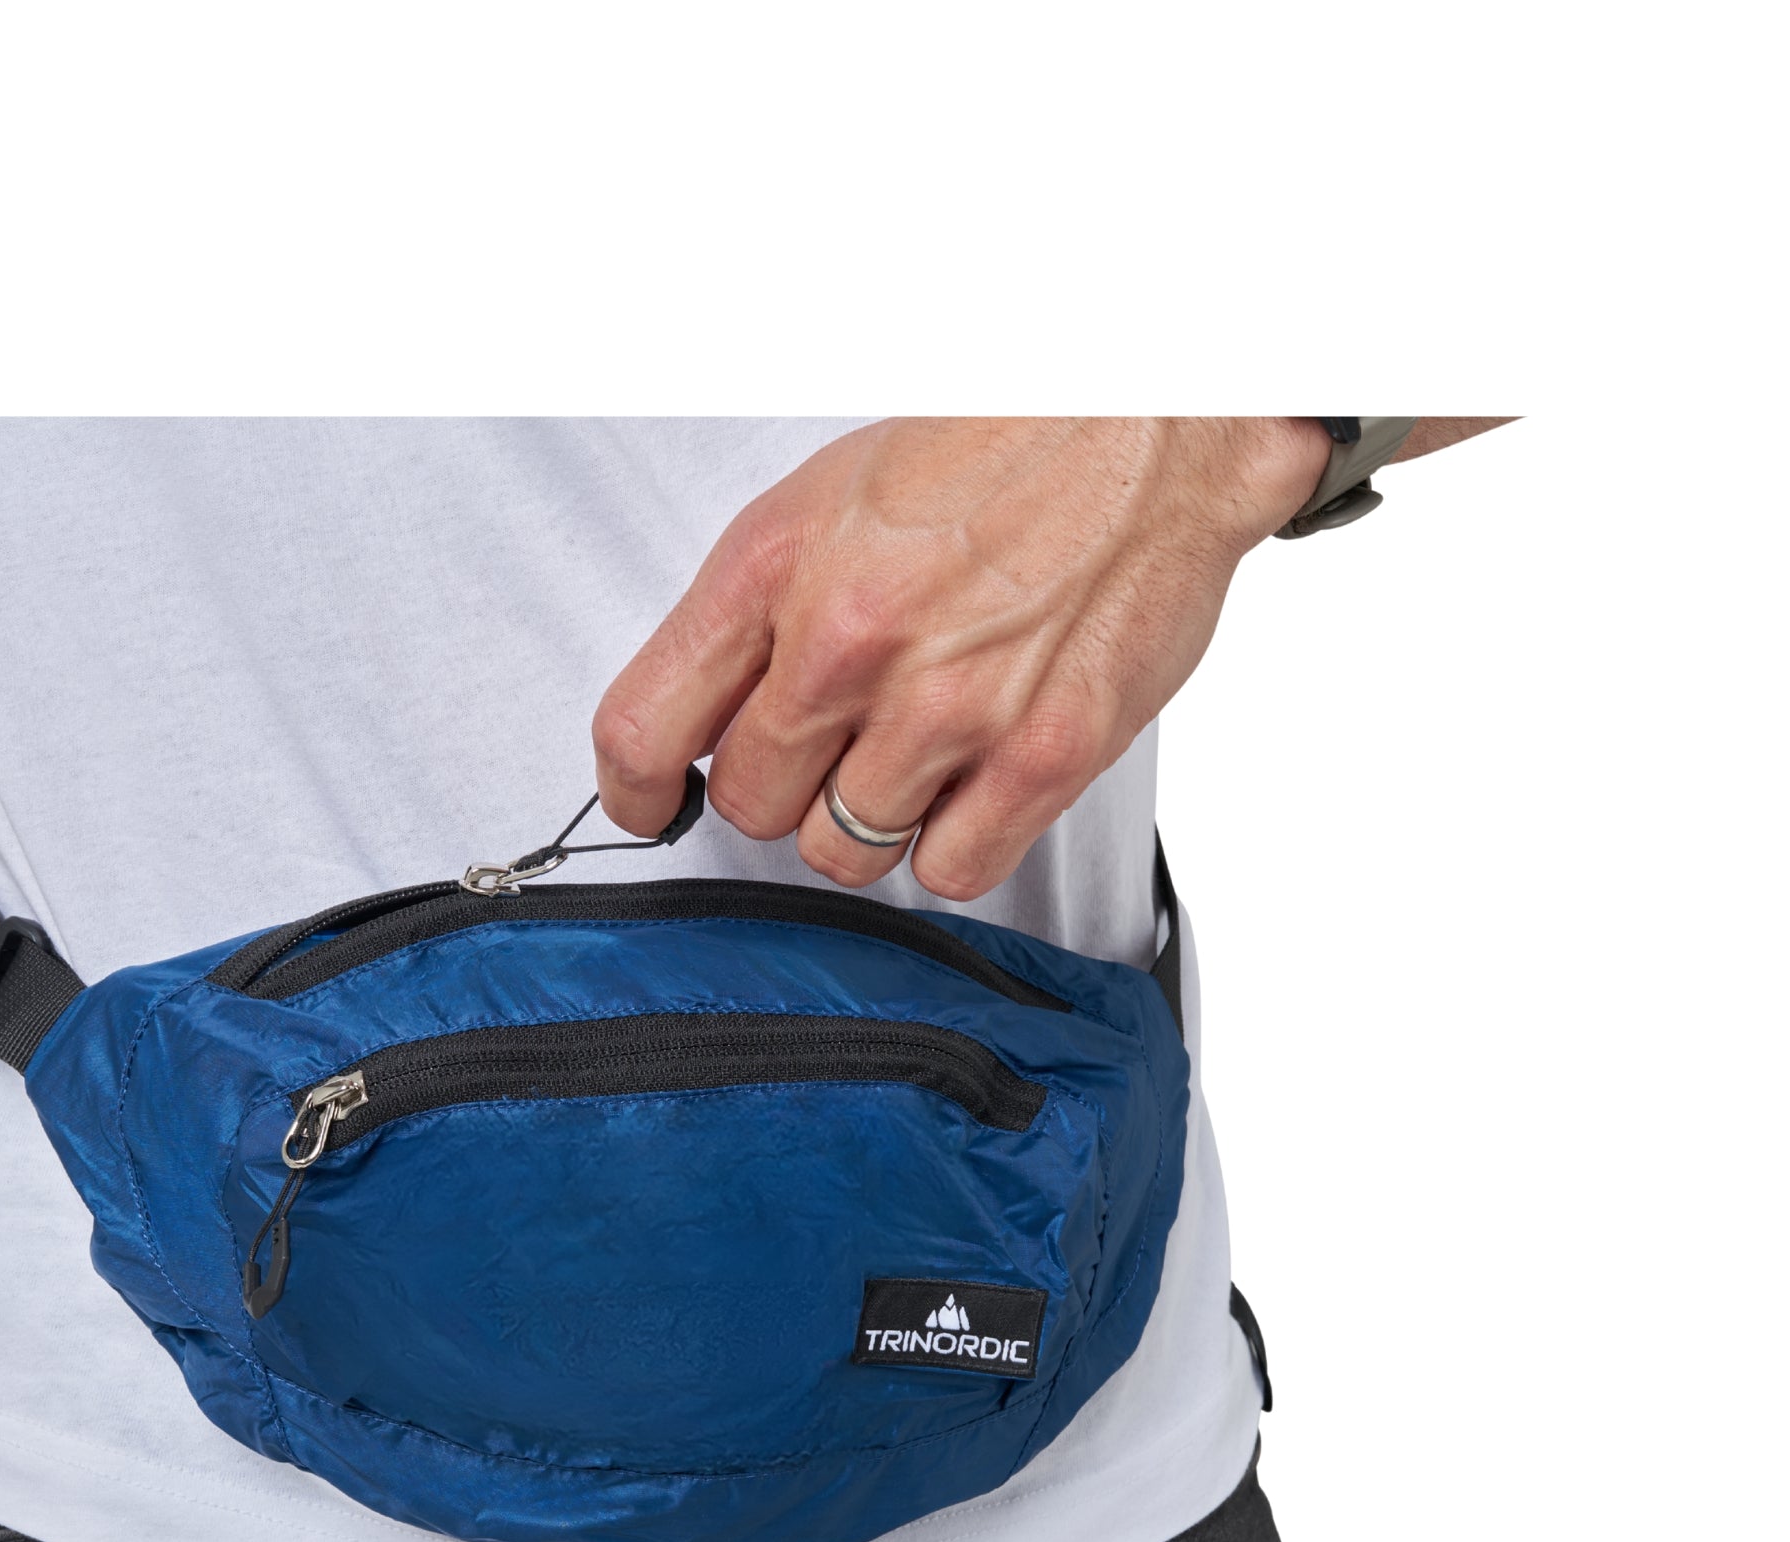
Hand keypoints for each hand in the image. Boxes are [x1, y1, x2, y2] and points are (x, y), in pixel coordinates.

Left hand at [592, 417, 1334, 898]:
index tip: (655, 801)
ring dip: (866, 822)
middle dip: (780, 790)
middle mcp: (849, 638)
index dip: (635, 789)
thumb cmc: (997, 449)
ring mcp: (946, 705)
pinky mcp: (1039, 755)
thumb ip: (755, 616)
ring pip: (841, 852)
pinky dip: (954, 845)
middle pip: (749, 806)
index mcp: (776, 565)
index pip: (643, 729)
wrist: (1154, 423)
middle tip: (829, 747)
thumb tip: (703, 719)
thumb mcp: (828, 499)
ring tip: (911, 755)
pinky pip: (950, 869)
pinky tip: (972, 783)